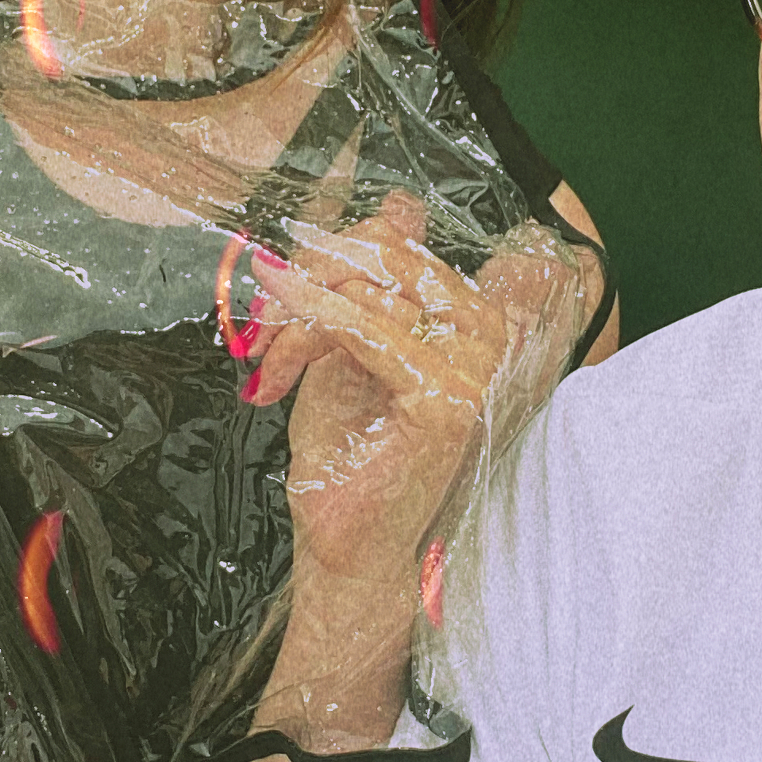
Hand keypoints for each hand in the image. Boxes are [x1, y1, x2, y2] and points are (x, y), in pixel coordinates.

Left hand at [237, 189, 562, 735]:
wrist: (349, 557)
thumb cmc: (352, 469)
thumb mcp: (351, 357)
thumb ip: (367, 287)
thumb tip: (396, 204)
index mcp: (478, 324)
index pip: (412, 239)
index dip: (350, 242)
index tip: (292, 284)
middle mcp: (494, 338)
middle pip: (392, 251)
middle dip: (316, 273)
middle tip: (267, 320)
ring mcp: (478, 368)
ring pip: (377, 283)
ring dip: (306, 309)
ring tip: (272, 357)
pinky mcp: (447, 397)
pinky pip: (369, 329)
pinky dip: (314, 324)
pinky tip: (282, 341)